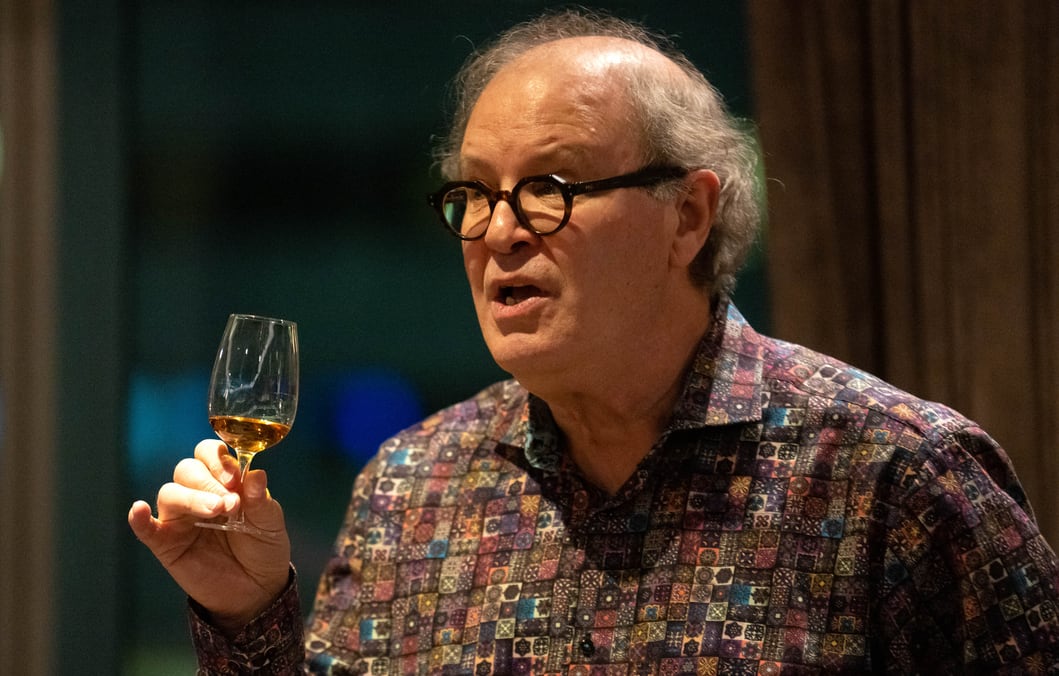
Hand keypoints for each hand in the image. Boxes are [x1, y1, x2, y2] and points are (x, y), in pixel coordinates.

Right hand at [128, 439, 291, 633]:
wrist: (257, 589)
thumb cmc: (263, 548)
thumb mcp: (270, 523)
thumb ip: (261, 500)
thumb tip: (257, 474)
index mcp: (223, 481)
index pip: (210, 453)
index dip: (220, 459)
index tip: (236, 477)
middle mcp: (198, 493)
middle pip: (187, 469)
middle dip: (209, 482)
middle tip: (229, 503)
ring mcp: (180, 518)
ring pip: (170, 493)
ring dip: (191, 498)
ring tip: (216, 511)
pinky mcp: (166, 544)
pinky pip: (146, 528)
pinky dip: (140, 518)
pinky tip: (139, 511)